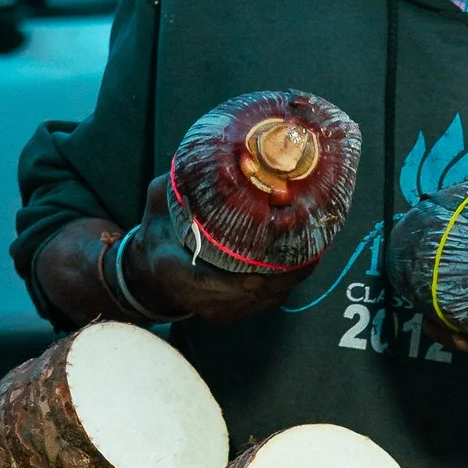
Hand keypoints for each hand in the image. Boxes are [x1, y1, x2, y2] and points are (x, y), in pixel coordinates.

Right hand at [119, 173, 292, 327]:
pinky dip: (288, 278)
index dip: (237, 279)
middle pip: (251, 292)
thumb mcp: (159, 203)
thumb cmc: (159, 232)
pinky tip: (305, 254)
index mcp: (174, 270)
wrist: (152, 273)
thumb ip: (178, 185)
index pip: (206, 280)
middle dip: (284, 269)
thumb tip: (202, 156)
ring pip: (266, 297)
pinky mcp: (236, 312)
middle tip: (308, 236)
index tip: (262, 269)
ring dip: (293, 272)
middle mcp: (199, 298)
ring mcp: (221, 309)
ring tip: (315, 241)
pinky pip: (270, 299)